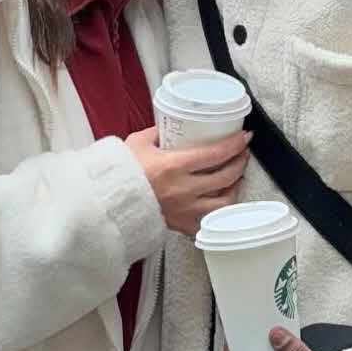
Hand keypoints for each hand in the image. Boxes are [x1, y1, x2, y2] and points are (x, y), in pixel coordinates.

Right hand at [125, 127, 250, 236]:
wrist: (107, 203)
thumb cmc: (119, 174)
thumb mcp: (138, 143)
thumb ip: (158, 132)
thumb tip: (172, 126)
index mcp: (174, 166)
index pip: (216, 153)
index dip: (236, 144)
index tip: (244, 137)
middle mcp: (183, 189)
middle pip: (226, 176)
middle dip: (240, 162)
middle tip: (242, 154)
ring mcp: (184, 209)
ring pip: (224, 201)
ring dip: (234, 188)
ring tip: (236, 178)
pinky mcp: (180, 224)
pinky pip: (208, 222)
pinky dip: (218, 213)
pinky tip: (220, 204)